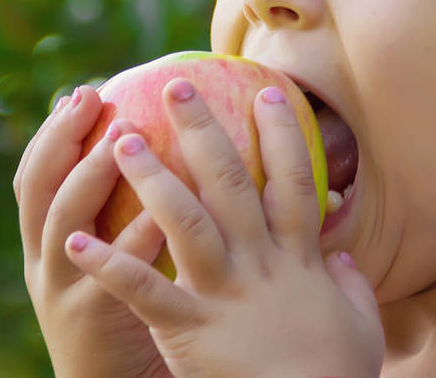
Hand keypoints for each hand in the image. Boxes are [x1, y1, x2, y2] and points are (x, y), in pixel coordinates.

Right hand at [14, 85, 171, 377]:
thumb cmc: (125, 311)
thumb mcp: (106, 258)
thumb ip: (117, 210)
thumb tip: (148, 145)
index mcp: (46, 244)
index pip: (34, 178)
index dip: (50, 134)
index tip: (78, 92)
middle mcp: (45, 261)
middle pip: (39, 190)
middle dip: (61, 139)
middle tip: (91, 98)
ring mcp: (62, 290)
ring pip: (63, 223)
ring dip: (89, 175)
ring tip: (121, 137)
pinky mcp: (92, 318)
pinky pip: (113, 271)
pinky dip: (133, 236)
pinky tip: (159, 209)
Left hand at [63, 79, 384, 377]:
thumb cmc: (333, 376)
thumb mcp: (360, 325)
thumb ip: (352, 285)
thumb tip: (346, 256)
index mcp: (298, 259)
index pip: (291, 180)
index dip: (281, 133)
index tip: (268, 91)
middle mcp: (257, 263)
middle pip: (229, 182)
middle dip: (202, 129)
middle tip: (176, 86)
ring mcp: (221, 292)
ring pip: (183, 220)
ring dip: (151, 177)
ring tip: (120, 139)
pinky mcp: (188, 327)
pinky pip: (142, 290)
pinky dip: (107, 265)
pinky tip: (75, 242)